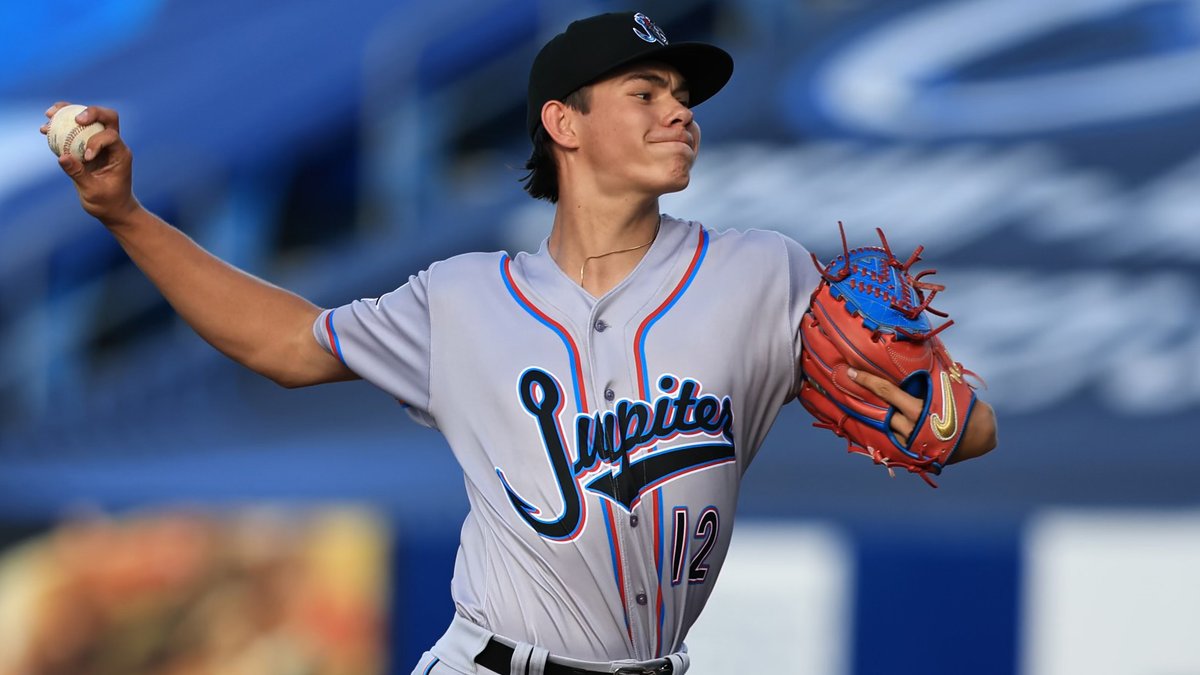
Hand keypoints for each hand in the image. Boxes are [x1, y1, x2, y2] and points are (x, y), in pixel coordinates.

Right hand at [40, 103, 138, 223]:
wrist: (113, 209)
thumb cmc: (108, 202)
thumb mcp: (93, 191)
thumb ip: (78, 174)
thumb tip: (61, 157)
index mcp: (121, 155)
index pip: (111, 136)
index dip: (96, 141)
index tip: (86, 157)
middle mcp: (113, 145)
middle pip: (107, 117)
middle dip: (91, 112)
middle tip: (75, 118)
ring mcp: (101, 144)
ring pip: (90, 120)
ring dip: (70, 113)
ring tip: (49, 115)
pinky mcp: (88, 146)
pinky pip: (76, 131)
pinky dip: (62, 126)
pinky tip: (45, 128)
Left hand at [848, 367, 996, 463]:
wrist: (979, 437)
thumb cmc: (964, 406)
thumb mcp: (947, 387)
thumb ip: (928, 377)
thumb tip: (913, 354)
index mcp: (921, 409)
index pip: (887, 392)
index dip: (867, 381)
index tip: (851, 372)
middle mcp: (912, 427)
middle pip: (880, 410)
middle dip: (863, 397)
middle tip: (847, 383)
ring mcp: (909, 442)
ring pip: (882, 425)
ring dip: (872, 413)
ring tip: (857, 400)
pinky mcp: (909, 452)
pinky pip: (889, 439)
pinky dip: (882, 429)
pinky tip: (870, 420)